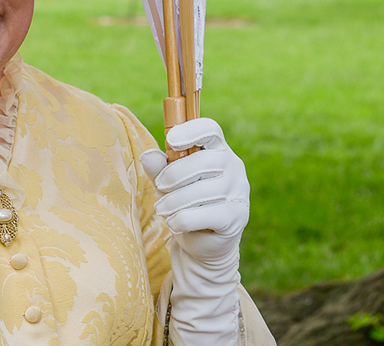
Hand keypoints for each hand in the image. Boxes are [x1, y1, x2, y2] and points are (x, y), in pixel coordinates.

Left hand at [141, 117, 249, 344]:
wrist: (206, 254)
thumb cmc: (184, 207)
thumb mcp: (170, 184)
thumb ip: (158, 167)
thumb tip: (146, 156)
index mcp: (220, 152)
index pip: (210, 129)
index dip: (190, 132)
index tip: (171, 140)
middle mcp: (234, 169)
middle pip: (192, 164)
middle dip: (168, 180)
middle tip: (163, 193)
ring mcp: (237, 194)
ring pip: (190, 189)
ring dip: (171, 203)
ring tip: (170, 213)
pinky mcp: (233, 219)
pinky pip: (196, 213)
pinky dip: (180, 220)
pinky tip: (179, 226)